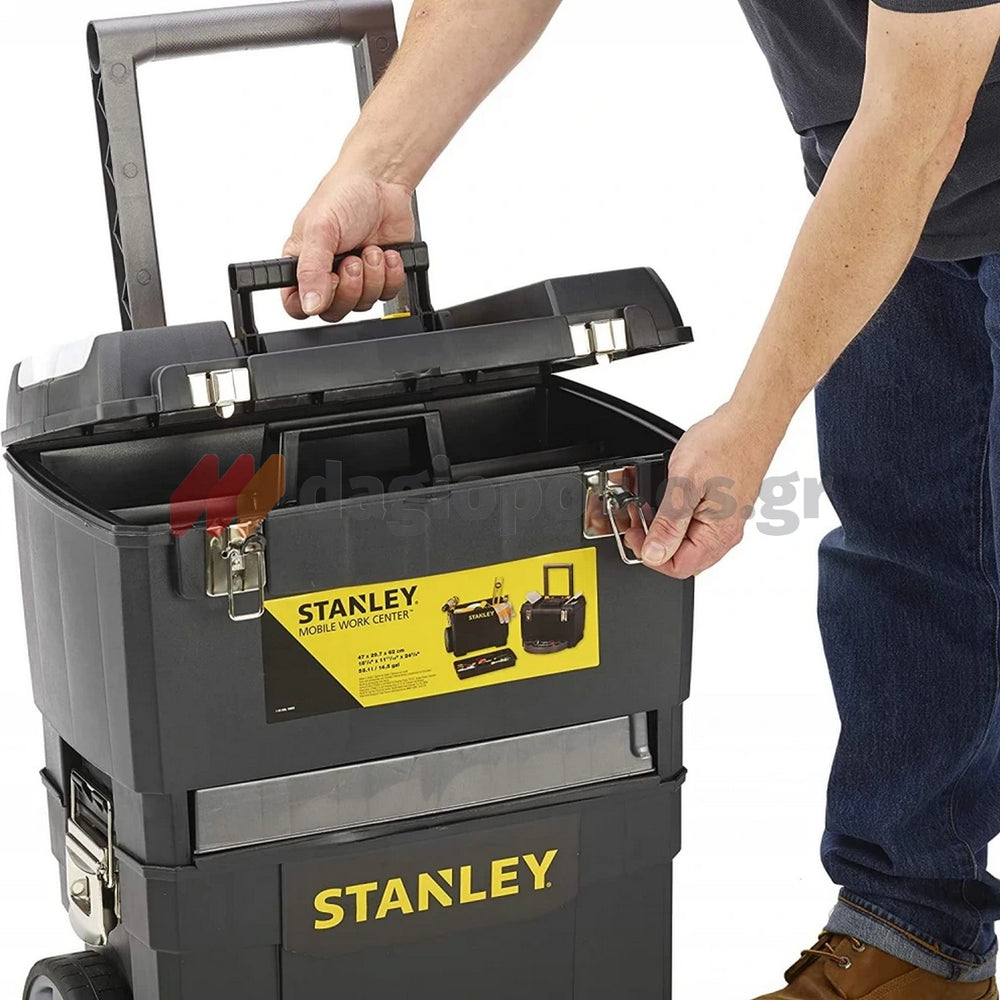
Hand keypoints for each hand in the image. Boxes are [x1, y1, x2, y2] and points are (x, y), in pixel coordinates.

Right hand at [282, 167, 415, 322]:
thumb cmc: (344, 195)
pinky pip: (386, 295)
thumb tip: (309, 304)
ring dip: (372, 277)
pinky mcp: (380, 277)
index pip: (296, 306)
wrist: (382, 182)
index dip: (313, 304)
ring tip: (370, 249)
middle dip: (349, 288)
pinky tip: (387, 254)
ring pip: (362, 305)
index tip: (328, 282)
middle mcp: (327, 275)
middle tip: (353, 260)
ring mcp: (355, 278)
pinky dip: (390, 275)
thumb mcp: (320, 230)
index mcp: (301, 264)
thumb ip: (312, 270)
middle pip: (334, 312)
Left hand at [624, 401, 782, 578]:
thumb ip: (668, 523)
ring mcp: (726, 521)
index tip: (634, 532)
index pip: (678, 568)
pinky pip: (695, 525)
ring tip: (648, 507)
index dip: (649, 554)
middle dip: (654, 542)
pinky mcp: (722, 508)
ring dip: (663, 529)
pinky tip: (666, 499)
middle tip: (638, 519)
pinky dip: (675, 517)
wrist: (750, 420)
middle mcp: (726, 533)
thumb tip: (654, 554)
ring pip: (687, 543)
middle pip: (682, 559)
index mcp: (719, 534)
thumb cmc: (724, 443)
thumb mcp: (684, 483)